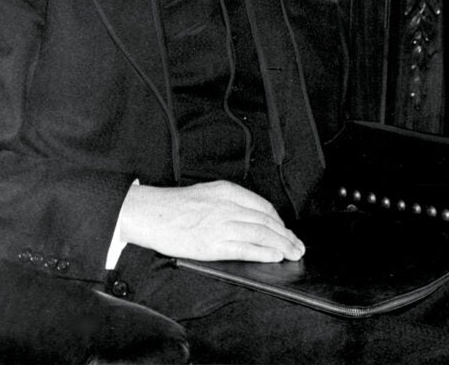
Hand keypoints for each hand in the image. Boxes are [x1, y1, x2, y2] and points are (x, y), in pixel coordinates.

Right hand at [118, 180, 304, 262]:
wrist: (149, 213)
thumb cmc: (175, 205)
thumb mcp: (208, 192)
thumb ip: (231, 201)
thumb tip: (253, 217)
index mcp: (227, 192)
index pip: (263, 206)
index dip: (279, 221)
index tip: (286, 230)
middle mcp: (227, 206)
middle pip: (266, 221)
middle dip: (286, 235)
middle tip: (298, 245)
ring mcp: (220, 225)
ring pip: (260, 234)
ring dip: (281, 245)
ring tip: (293, 253)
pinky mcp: (212, 244)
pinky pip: (244, 248)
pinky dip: (263, 252)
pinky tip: (274, 256)